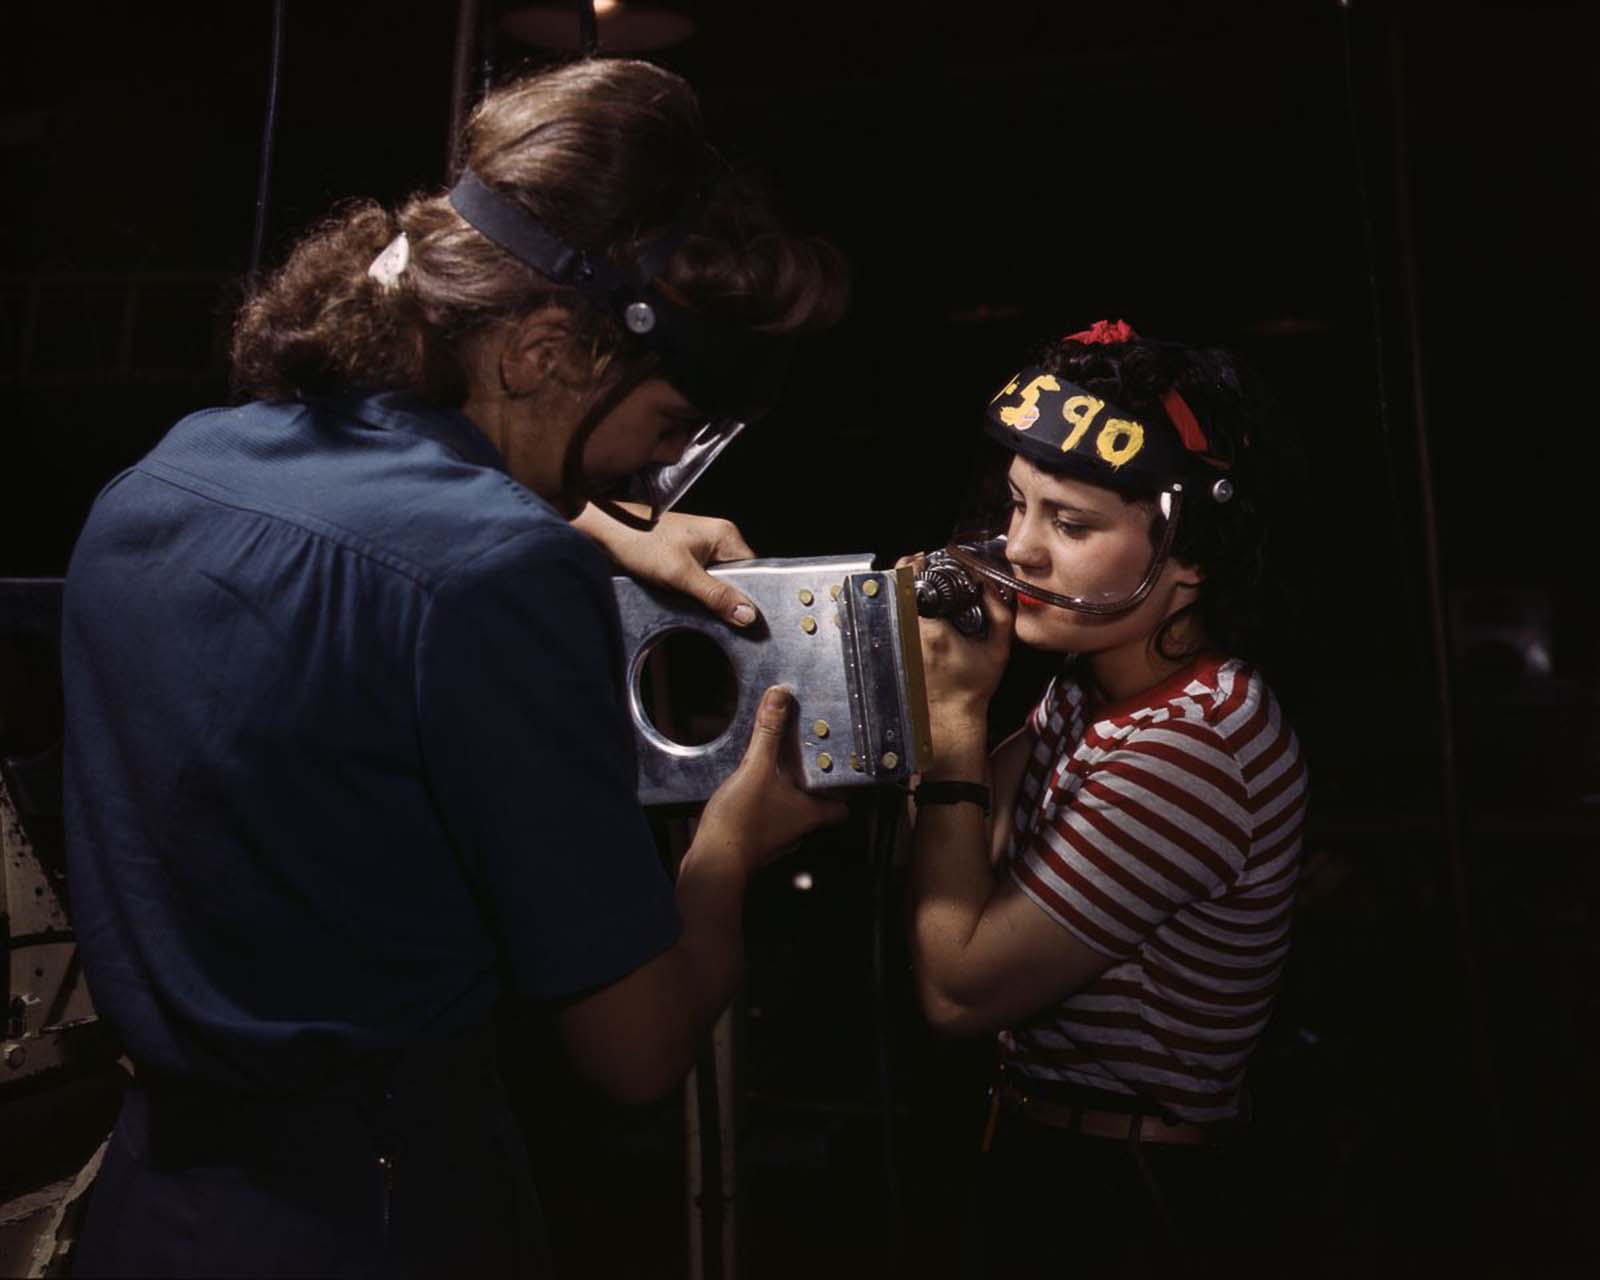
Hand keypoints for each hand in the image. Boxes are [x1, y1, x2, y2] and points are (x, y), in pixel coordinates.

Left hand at [572, 504, 760, 627]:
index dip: (751, 598)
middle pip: (736, 580)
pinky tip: (686, 604)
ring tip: (698, 610)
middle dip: (728, 602)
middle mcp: (717, 540)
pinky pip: (700, 584)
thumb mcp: (680, 573)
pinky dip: (695, 596)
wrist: (604, 532)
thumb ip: (715, 595)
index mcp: (725, 535)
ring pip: (717, 585)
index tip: (747, 622)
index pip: (754, 572)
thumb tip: (747, 614)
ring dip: (709, 601)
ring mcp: (700, 550)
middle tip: (720, 622)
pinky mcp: (684, 560)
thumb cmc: (638, 541)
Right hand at [695, 687, 847, 873]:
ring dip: (786, 792)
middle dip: (811, 783)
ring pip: (791, 811)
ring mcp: (777, 837)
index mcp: (810, 813)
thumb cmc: (741, 824)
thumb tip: (779, 698)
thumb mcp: (756, 768)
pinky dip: (764, 802)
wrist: (712, 863)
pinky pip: (768, 817)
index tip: (843, 769)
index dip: (846, 790)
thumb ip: (768, 733)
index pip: (842, 807)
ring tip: (775, 767)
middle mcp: (799, 828)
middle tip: (805, 757)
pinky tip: (748, 788)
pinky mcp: (755, 841)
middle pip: (816, 805)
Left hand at [896, 553, 1014, 718]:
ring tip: (913, 585)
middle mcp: (908, 636)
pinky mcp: (893, 653)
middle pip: (893, 591)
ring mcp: (897, 646)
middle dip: (903, 574)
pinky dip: (894, 610)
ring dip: (898, 591)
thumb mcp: (997, 649)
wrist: (950, 718)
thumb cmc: (972, 688)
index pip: (911, 585)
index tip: (922, 558)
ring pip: (887, 606)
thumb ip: (999, 614)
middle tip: (917, 567)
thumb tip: (990, 585)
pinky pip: (888, 622)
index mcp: (931, 631)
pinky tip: (907, 607)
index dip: (913, 565)